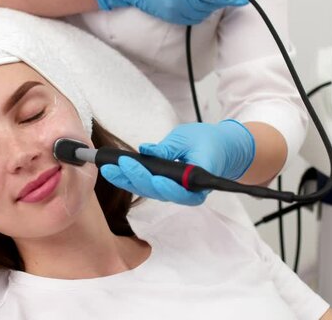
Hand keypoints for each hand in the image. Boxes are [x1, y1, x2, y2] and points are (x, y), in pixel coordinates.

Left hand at [100, 120, 255, 204]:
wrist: (222, 149)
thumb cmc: (209, 142)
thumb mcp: (189, 138)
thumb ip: (168, 147)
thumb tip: (146, 150)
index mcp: (199, 182)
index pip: (178, 190)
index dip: (161, 185)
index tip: (147, 174)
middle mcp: (187, 193)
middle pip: (158, 193)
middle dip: (136, 179)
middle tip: (120, 164)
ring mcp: (175, 193)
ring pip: (150, 192)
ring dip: (128, 181)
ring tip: (109, 168)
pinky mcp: (167, 188)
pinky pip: (148, 187)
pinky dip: (131, 180)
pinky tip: (115, 171)